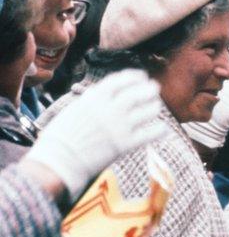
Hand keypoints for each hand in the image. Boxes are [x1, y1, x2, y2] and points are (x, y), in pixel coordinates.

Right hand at [24, 70, 166, 199]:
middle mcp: (109, 109)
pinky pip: (150, 134)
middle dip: (149, 89)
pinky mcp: (125, 144)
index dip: (135, 76)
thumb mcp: (75, 109)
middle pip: (138, 93)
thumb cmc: (62, 136)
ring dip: (155, 107)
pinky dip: (159, 130)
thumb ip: (93, 101)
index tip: (142, 76)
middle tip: (154, 89)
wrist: (58, 160)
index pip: (121, 80)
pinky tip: (162, 129)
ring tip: (155, 107)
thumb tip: (106, 93)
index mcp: (94, 98)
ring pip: (148, 111)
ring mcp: (119, 126)